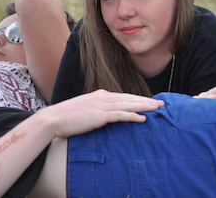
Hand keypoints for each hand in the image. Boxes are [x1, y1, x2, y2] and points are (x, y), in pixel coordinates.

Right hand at [41, 89, 163, 138]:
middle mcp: (102, 98)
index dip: (138, 99)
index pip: (123, 96)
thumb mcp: (83, 110)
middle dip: (146, 100)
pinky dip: (132, 116)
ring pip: (127, 105)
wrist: (53, 119)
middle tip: (162, 103)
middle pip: (129, 98)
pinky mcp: (98, 116)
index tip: (150, 101)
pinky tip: (143, 118)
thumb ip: (95, 110)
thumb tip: (103, 116)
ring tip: (158, 108)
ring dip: (144, 106)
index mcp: (99, 96)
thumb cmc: (65, 118)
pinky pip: (119, 115)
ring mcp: (100, 106)